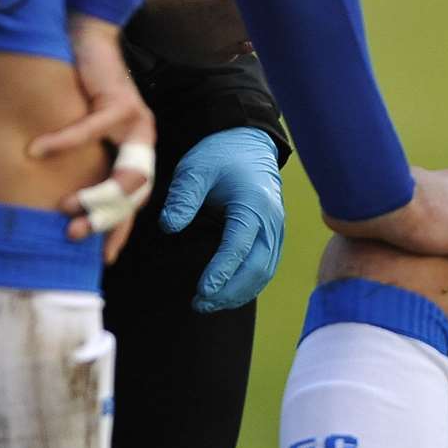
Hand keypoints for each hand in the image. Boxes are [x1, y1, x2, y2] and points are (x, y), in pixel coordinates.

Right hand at [30, 14, 156, 262]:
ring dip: (92, 194)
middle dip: (105, 219)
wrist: (90, 35)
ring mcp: (137, 122)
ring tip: (63, 209)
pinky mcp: (119, 101)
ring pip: (123, 173)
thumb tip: (48, 195)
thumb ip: (77, 159)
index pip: (135, 201)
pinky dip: (60, 142)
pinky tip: (35, 153)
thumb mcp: (81, 128)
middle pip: (134, 195)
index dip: (120, 228)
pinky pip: (88, 129)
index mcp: (137, 151)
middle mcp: (143, 141)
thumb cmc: (79, 85)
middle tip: (73, 236)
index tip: (104, 258)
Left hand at [160, 126, 284, 311]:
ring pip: (265, 272)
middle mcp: (271, 221)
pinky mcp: (274, 235)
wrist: (247, 144)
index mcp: (254, 205)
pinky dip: (249, 285)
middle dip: (230, 291)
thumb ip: (182, 199)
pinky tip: (227, 293)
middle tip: (200, 303)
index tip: (202, 290)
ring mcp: (277, 230)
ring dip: (239, 293)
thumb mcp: (195, 170)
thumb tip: (170, 227)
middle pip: (257, 267)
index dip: (222, 272)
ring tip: (209, 304)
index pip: (239, 247)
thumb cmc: (220, 156)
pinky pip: (267, 267)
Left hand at [324, 166, 447, 285]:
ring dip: (416, 243)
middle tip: (442, 268)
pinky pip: (390, 227)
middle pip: (444, 220)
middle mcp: (429, 182)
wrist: (371, 205)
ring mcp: (400, 192)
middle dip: (444, 242)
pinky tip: (391, 259)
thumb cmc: (424, 217)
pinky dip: (393, 242)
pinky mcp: (376, 203)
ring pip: (416, 224)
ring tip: (415, 267)